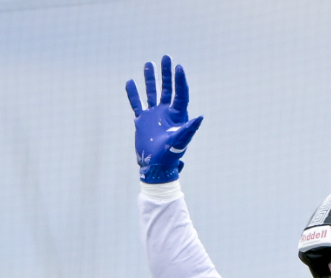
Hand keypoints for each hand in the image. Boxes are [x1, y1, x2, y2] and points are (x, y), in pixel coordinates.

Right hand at [125, 56, 202, 183]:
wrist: (155, 167)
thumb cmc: (170, 156)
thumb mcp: (180, 141)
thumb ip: (189, 129)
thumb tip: (200, 117)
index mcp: (178, 115)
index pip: (180, 93)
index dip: (179, 80)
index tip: (178, 67)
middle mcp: (166, 113)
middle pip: (167, 89)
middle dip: (167, 73)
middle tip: (166, 57)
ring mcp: (154, 116)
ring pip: (152, 93)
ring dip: (151, 79)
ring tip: (149, 64)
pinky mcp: (142, 121)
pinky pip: (137, 104)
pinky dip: (133, 94)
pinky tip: (130, 82)